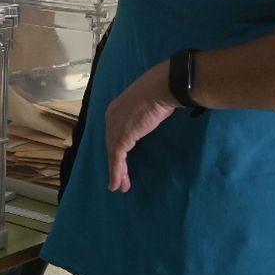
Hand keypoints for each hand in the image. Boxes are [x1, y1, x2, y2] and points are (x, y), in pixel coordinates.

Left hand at [102, 63, 178, 191]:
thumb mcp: (148, 102)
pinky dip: (117, 172)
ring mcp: (116, 126)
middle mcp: (112, 117)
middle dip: (115, 164)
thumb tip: (153, 114)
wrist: (162, 87)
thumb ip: (145, 112)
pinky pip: (117, 158)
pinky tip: (118, 184)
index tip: (122, 162)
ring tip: (120, 187)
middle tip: (120, 180)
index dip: (117, 149)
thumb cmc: (161, 91)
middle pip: (112, 144)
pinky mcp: (122, 136)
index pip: (114, 133)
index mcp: (116, 108)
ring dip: (117, 173)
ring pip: (113, 154)